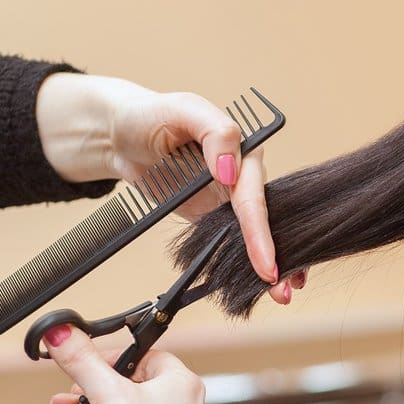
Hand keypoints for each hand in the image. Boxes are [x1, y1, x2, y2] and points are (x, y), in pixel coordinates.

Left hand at [36, 73, 306, 303]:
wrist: (120, 135)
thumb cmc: (150, 115)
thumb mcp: (182, 109)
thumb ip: (215, 131)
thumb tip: (232, 170)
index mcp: (243, 148)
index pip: (254, 193)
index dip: (259, 228)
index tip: (265, 260)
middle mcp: (242, 175)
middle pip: (266, 218)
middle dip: (278, 252)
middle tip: (283, 285)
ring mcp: (228, 198)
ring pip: (256, 233)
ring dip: (271, 263)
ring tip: (281, 294)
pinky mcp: (213, 215)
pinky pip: (234, 240)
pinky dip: (249, 263)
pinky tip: (262, 285)